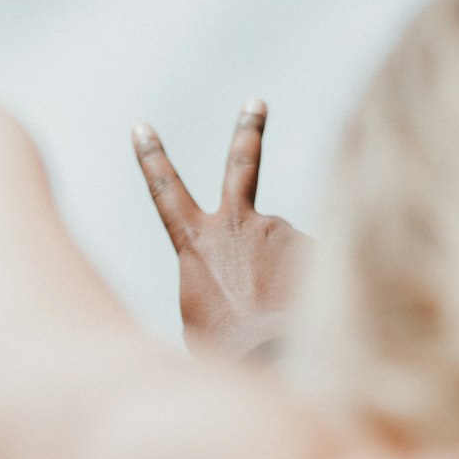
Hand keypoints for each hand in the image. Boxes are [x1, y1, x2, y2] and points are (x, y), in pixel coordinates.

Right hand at [132, 101, 310, 357]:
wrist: (274, 356)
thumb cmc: (228, 351)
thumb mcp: (200, 321)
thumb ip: (216, 290)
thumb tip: (244, 287)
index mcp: (196, 245)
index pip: (165, 192)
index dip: (152, 159)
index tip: (141, 127)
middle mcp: (238, 226)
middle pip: (241, 165)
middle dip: (247, 131)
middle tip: (256, 102)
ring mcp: (280, 232)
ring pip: (285, 253)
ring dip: (286, 281)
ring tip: (283, 321)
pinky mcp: (317, 244)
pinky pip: (314, 268)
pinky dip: (310, 291)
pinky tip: (305, 316)